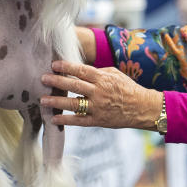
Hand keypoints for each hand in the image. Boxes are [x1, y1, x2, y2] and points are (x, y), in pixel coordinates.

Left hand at [40, 60, 162, 130]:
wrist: (143, 108)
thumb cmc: (128, 89)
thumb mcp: (115, 74)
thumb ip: (98, 71)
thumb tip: (80, 69)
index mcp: (103, 79)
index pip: (81, 70)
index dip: (66, 67)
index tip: (53, 65)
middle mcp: (99, 92)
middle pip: (74, 86)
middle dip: (57, 82)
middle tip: (42, 79)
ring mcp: (98, 107)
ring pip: (73, 104)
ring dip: (56, 101)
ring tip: (43, 100)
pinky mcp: (98, 120)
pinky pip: (79, 121)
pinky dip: (66, 120)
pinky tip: (54, 118)